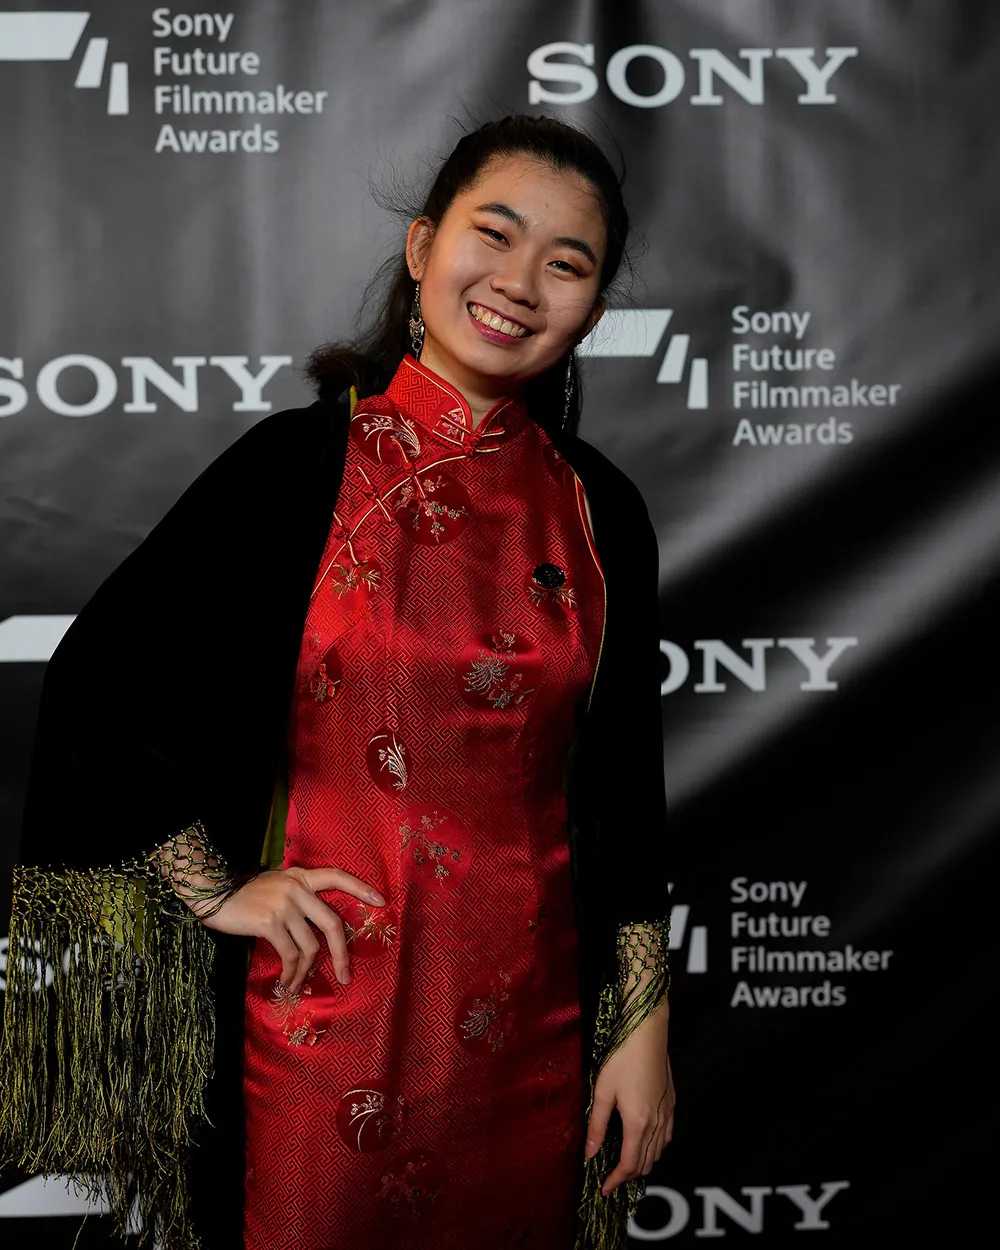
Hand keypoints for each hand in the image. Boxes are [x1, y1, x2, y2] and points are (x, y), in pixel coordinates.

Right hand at [188, 866, 385, 994]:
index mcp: (300, 876)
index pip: (336, 876)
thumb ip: (297, 898)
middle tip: (346, 975)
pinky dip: (291, 973)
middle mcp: (296, 887)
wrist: (213, 893)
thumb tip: (317, 934)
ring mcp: (284, 904)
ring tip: (297, 985)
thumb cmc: (245, 895)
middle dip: (342, 952)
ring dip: (306, 972)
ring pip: (310, 946)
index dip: (360, 888)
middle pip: (332, 922)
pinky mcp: (270, 922)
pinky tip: (286, 983)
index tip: (381, 901)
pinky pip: (290, 955)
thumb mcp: (275, 886)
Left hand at [584, 1000, 674, 1195]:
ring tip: (625, 1162)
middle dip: (628, 1174)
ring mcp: (667, 1113)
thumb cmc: (622, 1057)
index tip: (604, 1188)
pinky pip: (667, 1136)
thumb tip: (590, 1152)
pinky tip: (645, 1141)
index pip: (629, 1164)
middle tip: (611, 1176)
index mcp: (638, 1123)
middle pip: (646, 1163)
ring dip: (643, 1162)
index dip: (616, 1180)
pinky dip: (656, 1148)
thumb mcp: (603, 1091)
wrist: (647, 1032)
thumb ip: (596, 1124)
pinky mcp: (672, 1102)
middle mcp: (657, 1122)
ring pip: (659, 1152)